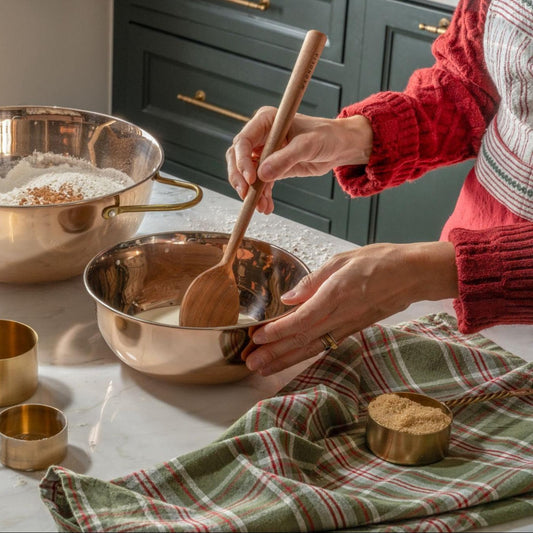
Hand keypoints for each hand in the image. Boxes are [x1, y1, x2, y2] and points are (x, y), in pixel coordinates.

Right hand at [226, 107, 372, 213]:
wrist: (339, 146)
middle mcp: (261, 136)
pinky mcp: (272, 166)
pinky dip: (262, 195)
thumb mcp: (308, 145)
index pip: (243, 141)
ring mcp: (265, 152)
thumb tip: (262, 174)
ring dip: (251, 192)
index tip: (250, 179)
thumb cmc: (326, 136)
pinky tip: (266, 206)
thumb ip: (285, 158)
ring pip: (247, 173)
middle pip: (238, 158)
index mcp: (266, 121)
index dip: (242, 161)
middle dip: (240, 178)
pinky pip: (261, 183)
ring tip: (260, 206)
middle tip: (246, 195)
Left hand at [245, 241, 457, 375]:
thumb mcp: (342, 260)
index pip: (301, 319)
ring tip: (263, 368)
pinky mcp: (353, 329)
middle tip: (251, 363)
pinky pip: (325, 345)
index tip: (256, 338)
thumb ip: (313, 280)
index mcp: (336, 295)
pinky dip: (305, 354)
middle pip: (302, 339)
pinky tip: (290, 360)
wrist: (412, 275)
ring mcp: (347, 326)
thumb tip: (288, 297)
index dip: (278, 331)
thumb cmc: (379, 261)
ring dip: (286, 359)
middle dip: (275, 353)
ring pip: (312, 347)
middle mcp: (340, 315)